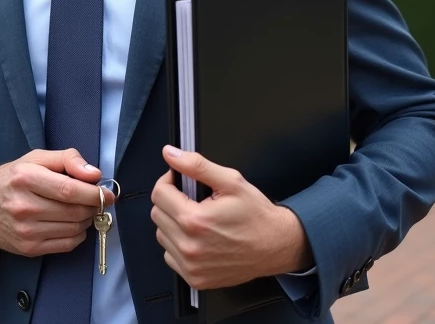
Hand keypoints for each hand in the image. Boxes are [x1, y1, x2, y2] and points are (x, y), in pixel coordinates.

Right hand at [0, 148, 115, 257]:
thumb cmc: (11, 179)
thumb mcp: (35, 158)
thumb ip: (68, 159)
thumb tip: (94, 174)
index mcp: (25, 178)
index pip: (68, 190)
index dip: (94, 193)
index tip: (108, 193)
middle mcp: (23, 206)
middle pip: (74, 211)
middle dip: (93, 206)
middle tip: (96, 200)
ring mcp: (25, 230)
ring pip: (74, 229)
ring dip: (86, 219)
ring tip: (81, 209)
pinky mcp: (28, 248)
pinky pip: (67, 245)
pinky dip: (77, 235)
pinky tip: (71, 223)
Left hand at [151, 146, 311, 288]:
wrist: (276, 246)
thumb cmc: (256, 216)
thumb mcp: (231, 181)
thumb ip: (196, 165)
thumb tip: (171, 154)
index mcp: (195, 220)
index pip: (159, 194)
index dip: (169, 182)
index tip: (180, 181)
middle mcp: (190, 246)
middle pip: (158, 214)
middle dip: (171, 202)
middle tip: (193, 200)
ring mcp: (191, 266)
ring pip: (162, 235)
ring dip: (173, 224)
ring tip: (198, 220)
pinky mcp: (195, 278)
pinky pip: (170, 256)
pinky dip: (179, 245)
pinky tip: (198, 238)